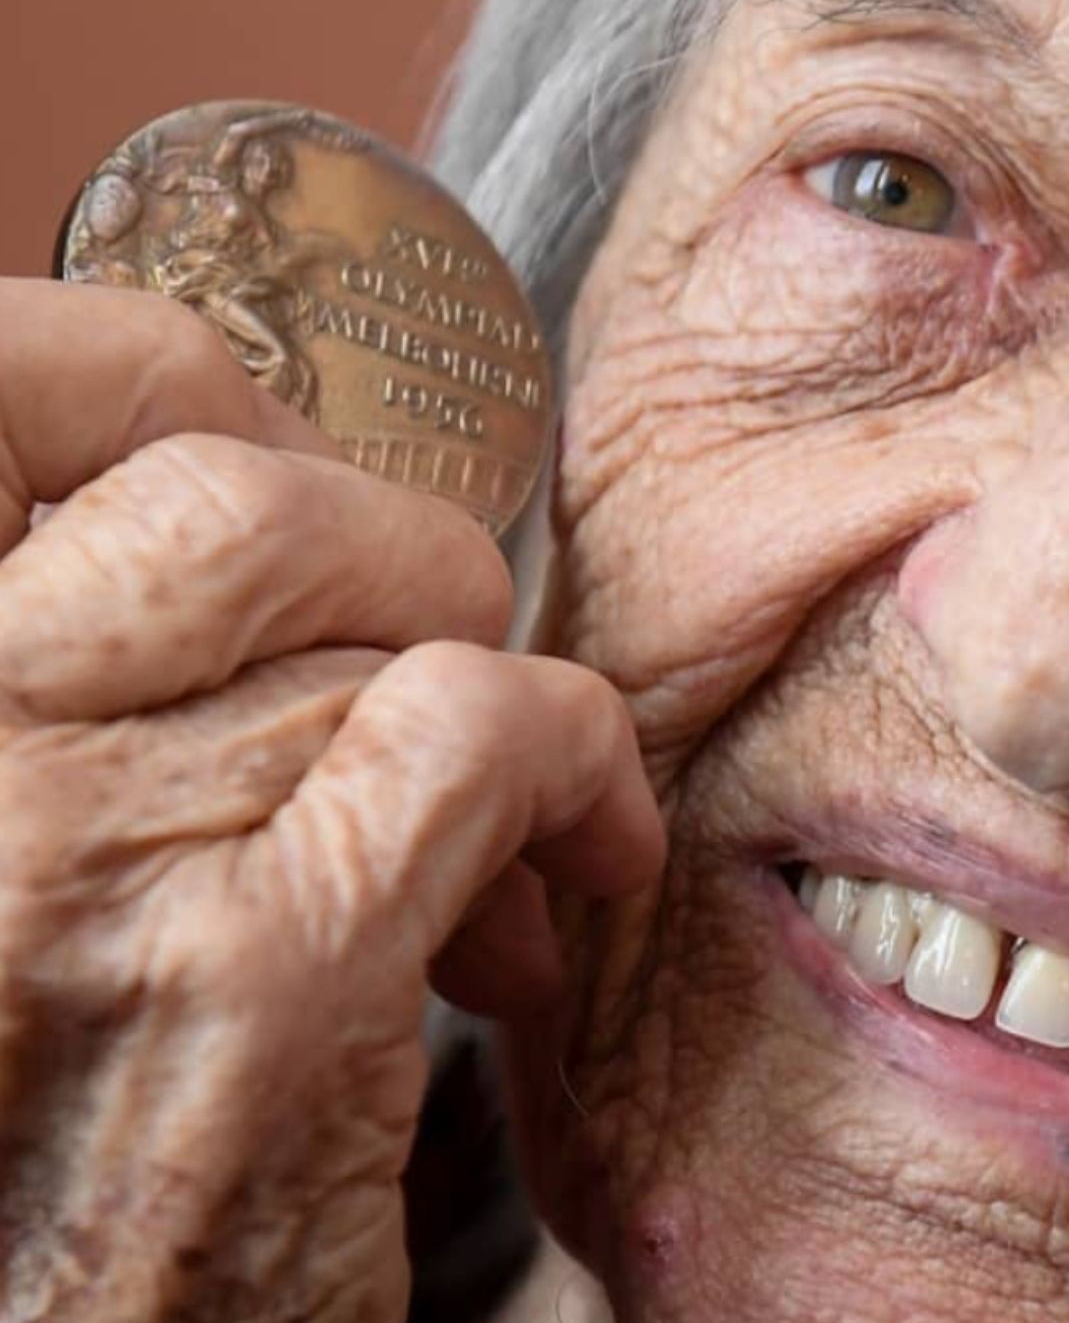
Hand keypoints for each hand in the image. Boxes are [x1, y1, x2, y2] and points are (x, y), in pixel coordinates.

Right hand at [0, 283, 662, 1321]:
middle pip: (233, 502)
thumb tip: (243, 524)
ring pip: (379, 633)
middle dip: (390, 557)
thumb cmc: (21, 1122)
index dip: (173, 383)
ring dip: (497, 704)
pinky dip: (573, 770)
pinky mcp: (251, 981)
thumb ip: (74, 688)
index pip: (6, 377)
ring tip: (515, 827)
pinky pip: (479, 735)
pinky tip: (579, 866)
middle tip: (432, 653)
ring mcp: (70, 862)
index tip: (280, 472)